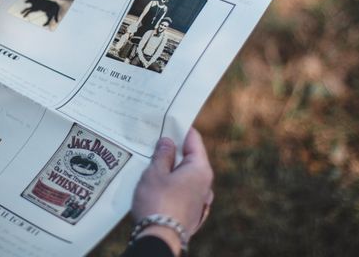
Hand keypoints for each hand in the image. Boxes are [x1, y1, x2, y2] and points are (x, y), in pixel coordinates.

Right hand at [131, 128, 213, 255]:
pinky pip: (183, 193)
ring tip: (153, 164)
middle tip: (156, 141)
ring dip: (172, 170)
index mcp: (200, 169)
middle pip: (191, 159)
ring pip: (186, 177)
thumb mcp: (155, 172)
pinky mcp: (192, 215)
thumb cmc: (157, 202)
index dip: (181, 129)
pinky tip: (159, 187)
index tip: (169, 121)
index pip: (194, 140)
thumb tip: (168, 142)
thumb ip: (163, 154)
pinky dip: (174, 186)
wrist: (159, 239)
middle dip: (174, 150)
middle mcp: (206, 185)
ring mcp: (201, 201)